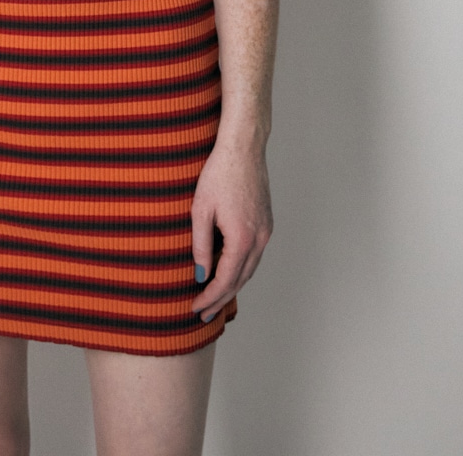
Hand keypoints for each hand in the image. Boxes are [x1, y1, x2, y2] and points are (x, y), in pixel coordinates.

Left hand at [189, 136, 272, 322]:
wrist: (243, 148)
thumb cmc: (219, 174)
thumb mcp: (201, 210)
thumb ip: (201, 245)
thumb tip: (201, 275)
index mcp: (242, 238)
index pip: (225, 280)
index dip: (210, 298)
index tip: (195, 308)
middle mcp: (260, 239)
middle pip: (240, 280)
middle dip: (221, 299)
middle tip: (203, 314)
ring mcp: (266, 232)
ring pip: (249, 270)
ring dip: (232, 286)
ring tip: (214, 299)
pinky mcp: (267, 223)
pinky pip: (254, 255)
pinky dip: (240, 269)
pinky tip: (228, 272)